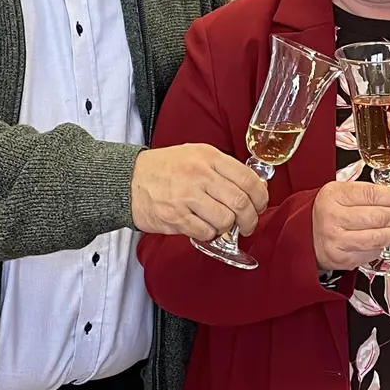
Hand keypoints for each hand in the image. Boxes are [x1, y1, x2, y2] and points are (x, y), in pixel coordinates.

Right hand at [129, 144, 269, 239]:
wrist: (128, 180)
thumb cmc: (165, 168)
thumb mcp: (195, 154)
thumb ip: (222, 168)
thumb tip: (252, 187)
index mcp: (209, 157)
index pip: (248, 179)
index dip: (261, 197)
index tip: (260, 205)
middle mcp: (200, 175)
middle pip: (240, 203)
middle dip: (250, 219)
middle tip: (248, 224)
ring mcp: (187, 197)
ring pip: (226, 220)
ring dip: (229, 228)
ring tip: (222, 225)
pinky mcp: (176, 217)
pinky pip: (206, 232)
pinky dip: (210, 234)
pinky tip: (205, 228)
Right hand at [312, 181, 389, 270]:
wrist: (305, 233)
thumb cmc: (328, 210)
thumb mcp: (342, 191)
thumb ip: (369, 190)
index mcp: (333, 196)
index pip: (371, 194)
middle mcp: (333, 218)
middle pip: (378, 217)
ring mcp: (337, 241)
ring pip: (379, 238)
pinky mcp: (342, 259)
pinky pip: (372, 253)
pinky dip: (383, 246)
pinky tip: (384, 239)